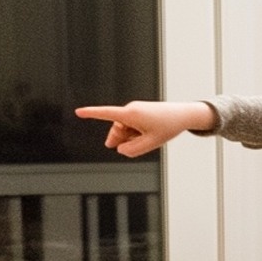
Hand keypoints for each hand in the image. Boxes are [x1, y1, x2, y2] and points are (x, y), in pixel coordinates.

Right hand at [75, 101, 215, 156]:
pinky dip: (136, 134)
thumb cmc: (167, 128)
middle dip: (123, 140)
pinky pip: (130, 126)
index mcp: (131, 114)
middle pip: (116, 130)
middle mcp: (130, 109)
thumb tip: (119, 149)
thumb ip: (132, 150)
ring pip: (124, 130)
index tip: (78, 112)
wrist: (183, 115)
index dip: (91, 114)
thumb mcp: (150, 144)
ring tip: (149, 136)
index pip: (106, 114)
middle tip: (142, 141)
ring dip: (132, 138)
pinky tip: (149, 134)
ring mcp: (134, 110)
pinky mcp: (138, 112)